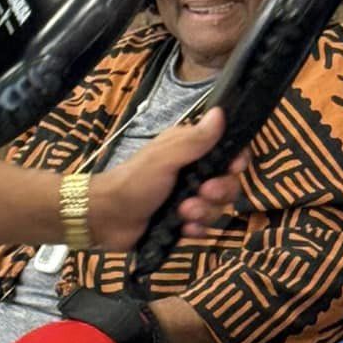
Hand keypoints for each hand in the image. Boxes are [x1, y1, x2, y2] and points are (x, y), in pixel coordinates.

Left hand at [87, 109, 247, 250]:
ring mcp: (188, 198)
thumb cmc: (135, 180)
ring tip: (183, 214)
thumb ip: (195, 140)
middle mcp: (192, 173)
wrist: (106, 217)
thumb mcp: (165, 157)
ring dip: (204, 212)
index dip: (235, 161)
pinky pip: (204, 227)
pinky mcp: (182, 222)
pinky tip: (184, 230)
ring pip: (216, 207)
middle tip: (202, 193)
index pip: (227, 152)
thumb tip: (220, 112)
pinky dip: (196, 230)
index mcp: (189, 151)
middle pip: (227, 183)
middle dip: (219, 192)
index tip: (233, 168)